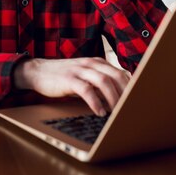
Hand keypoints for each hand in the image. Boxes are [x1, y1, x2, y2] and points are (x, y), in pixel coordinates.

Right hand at [13, 57, 130, 115]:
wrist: (38, 72)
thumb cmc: (64, 77)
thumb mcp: (84, 76)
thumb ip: (99, 82)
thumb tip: (118, 98)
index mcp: (97, 62)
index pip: (120, 72)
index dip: (130, 86)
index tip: (137, 100)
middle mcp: (90, 63)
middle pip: (115, 75)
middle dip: (126, 92)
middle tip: (130, 108)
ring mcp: (79, 70)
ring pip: (103, 81)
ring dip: (113, 98)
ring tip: (116, 112)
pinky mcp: (69, 79)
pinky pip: (86, 90)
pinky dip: (95, 102)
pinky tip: (99, 112)